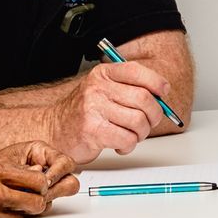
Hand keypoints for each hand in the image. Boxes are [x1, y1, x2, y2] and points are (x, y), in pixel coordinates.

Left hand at [0, 140, 79, 199]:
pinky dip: (37, 206)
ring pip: (60, 196)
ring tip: (27, 200)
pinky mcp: (39, 198)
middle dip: (55, 190)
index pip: (65, 163)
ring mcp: (45, 185)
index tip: (45, 182)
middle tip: (40, 195)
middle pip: (69, 182)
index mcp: (42, 152)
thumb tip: (41, 178)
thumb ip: (25, 170)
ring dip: (46, 200)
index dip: (57, 173)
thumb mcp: (6, 163)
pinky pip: (48, 205)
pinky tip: (22, 204)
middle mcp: (48, 168)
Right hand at [57, 60, 172, 160]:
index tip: (163, 93)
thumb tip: (161, 97)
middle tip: (149, 123)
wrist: (54, 130)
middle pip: (144, 98)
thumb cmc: (85, 113)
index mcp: (103, 74)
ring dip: (141, 133)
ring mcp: (93, 108)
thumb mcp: (103, 91)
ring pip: (138, 121)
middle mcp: (97, 88)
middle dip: (154, 115)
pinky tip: (121, 145)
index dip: (156, 82)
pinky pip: (127, 138)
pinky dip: (129, 145)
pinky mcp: (92, 130)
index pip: (136, 71)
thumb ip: (129, 89)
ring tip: (132, 135)